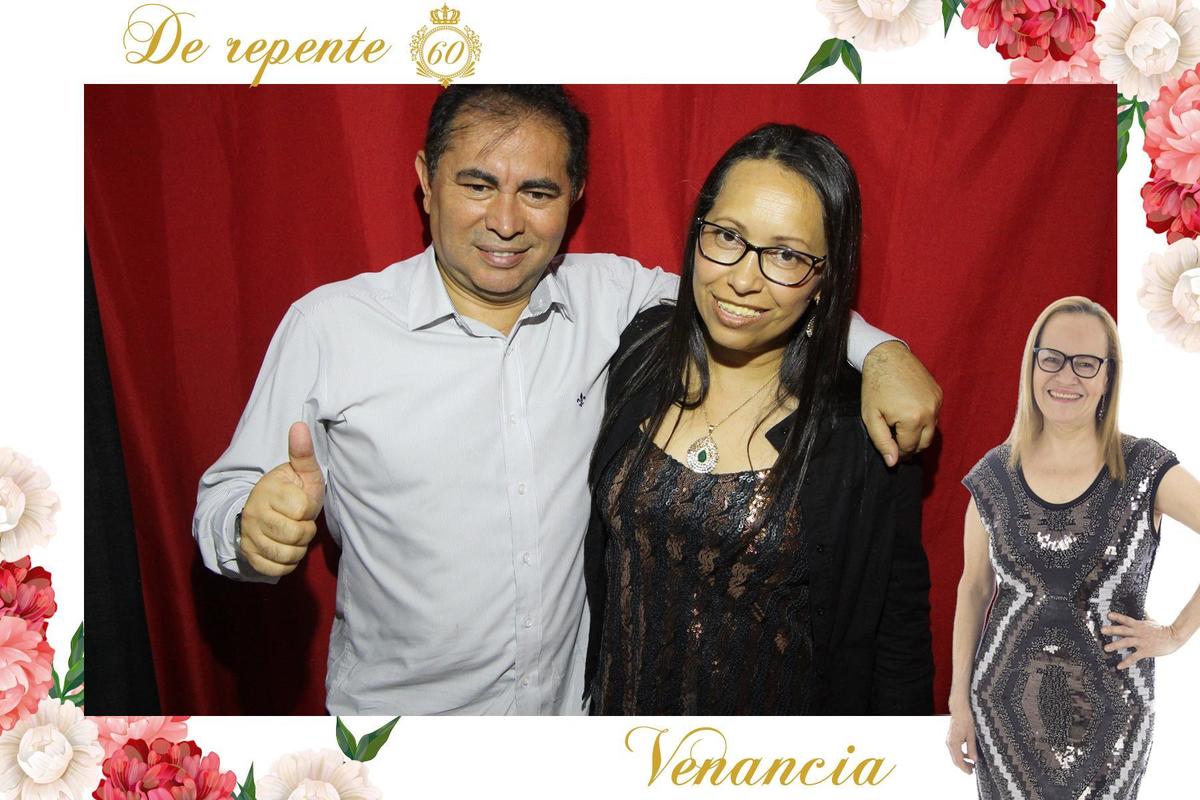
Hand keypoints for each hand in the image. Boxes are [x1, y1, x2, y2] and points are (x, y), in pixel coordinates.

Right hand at [239, 421, 324, 576]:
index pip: (301, 509)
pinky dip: (287, 564)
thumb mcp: (301, 472)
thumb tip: (299, 425)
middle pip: (295, 534)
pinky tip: (286, 549)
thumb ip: (303, 452)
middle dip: (306, 531)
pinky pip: (275, 570)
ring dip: (298, 549)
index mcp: (268, 491)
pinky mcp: (249, 556)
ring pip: (287, 555)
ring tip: (294, 535)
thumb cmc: (291, 491)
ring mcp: (249, 536)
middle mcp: (253, 514)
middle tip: (300, 522)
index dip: (309, 509)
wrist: (264, 511)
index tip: (302, 503)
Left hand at [861, 341, 941, 466]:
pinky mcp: (939, 394)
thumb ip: (882, 441)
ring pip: (931, 431)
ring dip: (918, 433)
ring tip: (901, 427)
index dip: (898, 451)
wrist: (887, 356)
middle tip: (896, 441)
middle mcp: (930, 412)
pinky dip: (924, 419)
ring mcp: (937, 402)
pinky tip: (909, 412)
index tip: (889, 447)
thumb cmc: (875, 387)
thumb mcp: (871, 416)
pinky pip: (934, 416)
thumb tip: (893, 463)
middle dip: (910, 446)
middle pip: (924, 443)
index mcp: (913, 419)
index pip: (909, 449)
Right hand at [945, 705, 977, 774]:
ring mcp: (949, 740)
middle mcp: (949, 742)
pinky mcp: (950, 737)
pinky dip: (961, 754)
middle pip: (955, 759)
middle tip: (972, 771)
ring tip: (972, 764)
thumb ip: (972, 748)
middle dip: (963, 766)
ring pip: (954, 755)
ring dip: (962, 761)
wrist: (959, 708)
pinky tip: (968, 755)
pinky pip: (954, 749)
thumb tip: (974, 760)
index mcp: (954, 743)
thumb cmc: (966, 719)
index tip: (971, 773)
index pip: (958, 760)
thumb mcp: (972, 735)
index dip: (964, 768)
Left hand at [1102, 612, 1184, 668]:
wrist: (1174, 638)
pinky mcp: (1145, 651)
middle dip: (1112, 630)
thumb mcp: (1152, 620)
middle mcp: (1138, 632)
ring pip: (1126, 642)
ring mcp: (1141, 642)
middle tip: (1102, 630)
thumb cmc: (1163, 629)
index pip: (1126, 619)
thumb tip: (1143, 609)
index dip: (1117, 617)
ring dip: (1115, 645)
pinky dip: (1126, 662)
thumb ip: (1145, 616)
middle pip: (1123, 630)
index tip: (1108, 615)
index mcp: (1139, 625)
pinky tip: (1119, 666)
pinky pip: (1134, 657)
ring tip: (1106, 648)